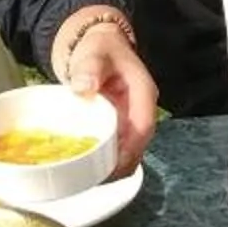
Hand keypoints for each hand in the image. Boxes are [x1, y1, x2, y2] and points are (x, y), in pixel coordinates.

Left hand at [57, 9, 158, 174]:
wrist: (98, 46)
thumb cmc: (100, 48)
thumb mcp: (95, 52)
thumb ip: (90, 66)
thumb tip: (84, 86)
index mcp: (143, 94)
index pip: (142, 128)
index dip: (129, 151)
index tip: (111, 166)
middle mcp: (141, 111)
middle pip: (138, 147)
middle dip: (120, 167)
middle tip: (94, 179)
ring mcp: (131, 121)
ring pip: (129, 153)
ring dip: (113, 169)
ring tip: (89, 180)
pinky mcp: (119, 128)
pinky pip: (117, 150)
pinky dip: (105, 162)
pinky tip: (88, 170)